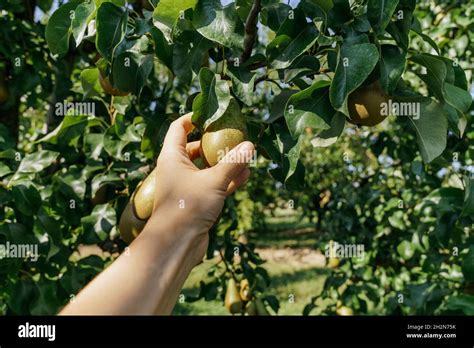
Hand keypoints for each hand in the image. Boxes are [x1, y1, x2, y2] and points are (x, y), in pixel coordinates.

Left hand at [145, 113, 254, 263]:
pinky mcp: (196, 200)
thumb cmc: (188, 206)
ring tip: (245, 157)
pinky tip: (244, 176)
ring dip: (225, 163)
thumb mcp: (214, 180)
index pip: (180, 128)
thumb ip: (233, 162)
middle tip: (234, 136)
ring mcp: (186, 185)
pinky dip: (226, 180)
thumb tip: (250, 145)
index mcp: (172, 157)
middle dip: (215, 143)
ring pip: (207, 168)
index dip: (194, 118)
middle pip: (195, 147)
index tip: (213, 113)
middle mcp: (177, 169)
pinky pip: (213, 184)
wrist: (176, 243)